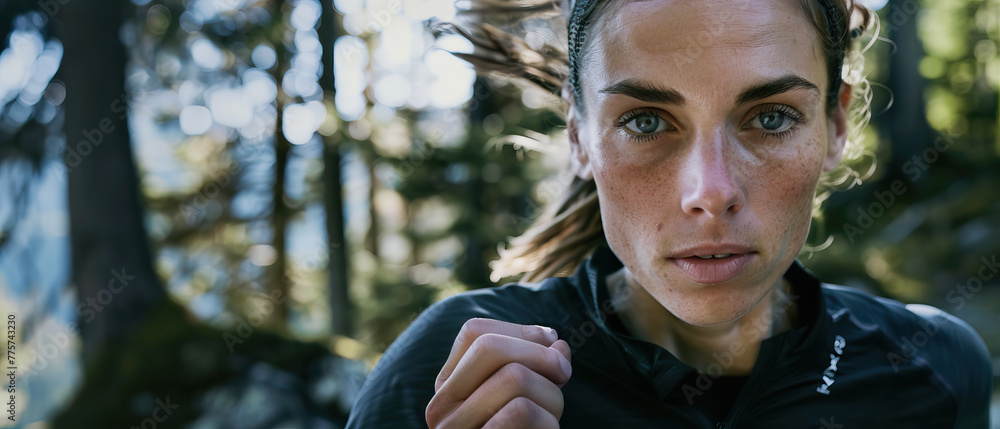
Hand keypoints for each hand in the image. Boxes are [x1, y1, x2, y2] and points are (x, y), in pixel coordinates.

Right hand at [425, 318, 572, 428]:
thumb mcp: (526, 397)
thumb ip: (536, 365)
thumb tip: (555, 342)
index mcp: (447, 390)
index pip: (474, 332)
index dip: (521, 332)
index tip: (551, 349)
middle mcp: (440, 411)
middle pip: (490, 347)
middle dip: (541, 356)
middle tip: (564, 376)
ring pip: (514, 377)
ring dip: (553, 396)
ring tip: (550, 421)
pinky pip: (521, 411)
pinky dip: (549, 421)